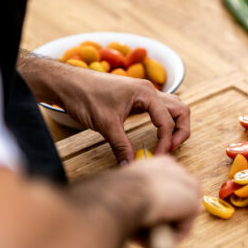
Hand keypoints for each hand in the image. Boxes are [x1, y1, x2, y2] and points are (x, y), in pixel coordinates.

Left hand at [61, 73, 190, 163]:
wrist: (67, 83)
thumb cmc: (84, 96)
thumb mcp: (105, 125)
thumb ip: (121, 146)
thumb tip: (130, 164)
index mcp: (146, 93)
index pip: (167, 121)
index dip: (164, 142)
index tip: (156, 157)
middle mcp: (149, 90)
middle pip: (181, 110)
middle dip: (180, 131)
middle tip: (169, 149)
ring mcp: (144, 92)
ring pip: (173, 107)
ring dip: (175, 125)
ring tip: (166, 143)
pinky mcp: (137, 97)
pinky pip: (160, 108)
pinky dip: (164, 121)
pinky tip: (155, 133)